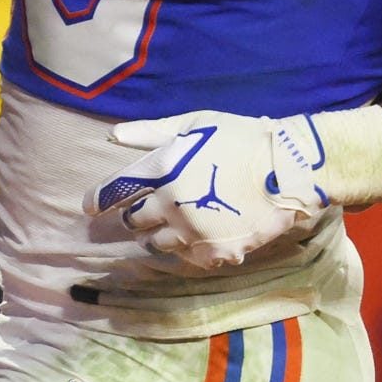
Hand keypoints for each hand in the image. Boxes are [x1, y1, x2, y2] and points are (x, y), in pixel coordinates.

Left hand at [87, 110, 336, 272]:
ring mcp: (193, 231)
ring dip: (159, 233)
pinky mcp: (214, 251)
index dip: (98, 201)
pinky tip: (202, 232)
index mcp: (163, 169)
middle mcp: (171, 204)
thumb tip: (113, 135)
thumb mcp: (194, 124)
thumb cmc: (240, 138)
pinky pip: (186, 257)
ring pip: (156, 243)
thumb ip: (149, 133)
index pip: (113, 193)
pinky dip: (188, 247)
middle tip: (154, 205)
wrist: (289, 169)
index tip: (92, 206)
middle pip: (134, 221)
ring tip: (179, 220)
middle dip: (137, 215)